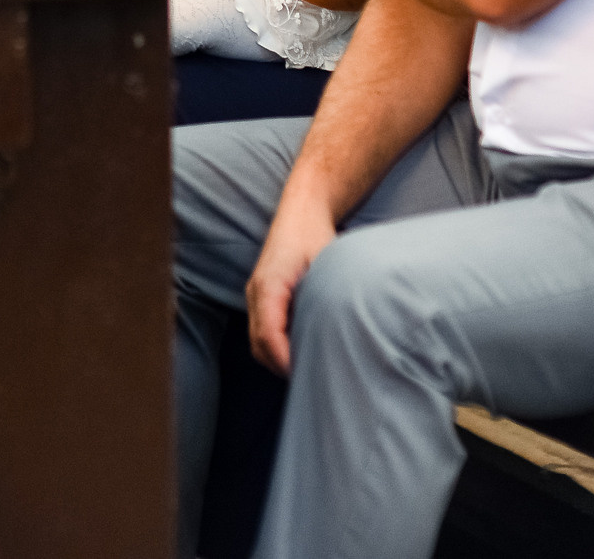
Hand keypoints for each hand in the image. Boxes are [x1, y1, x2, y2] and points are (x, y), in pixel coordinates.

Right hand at [246, 191, 338, 374]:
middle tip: (313, 381)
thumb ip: (326, 297)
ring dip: (278, 360)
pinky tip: (302, 350)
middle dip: (281, 367)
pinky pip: (262, 331)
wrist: (301, 212)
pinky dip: (277, 347)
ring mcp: (254, 295)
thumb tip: (338, 332)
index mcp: (269, 286)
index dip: (285, 360)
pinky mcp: (261, 298)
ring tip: (309, 369)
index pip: (268, 335)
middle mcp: (255, 292)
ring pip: (258, 341)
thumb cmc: (315, 236)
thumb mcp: (326, 265)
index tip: (306, 376)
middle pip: (259, 345)